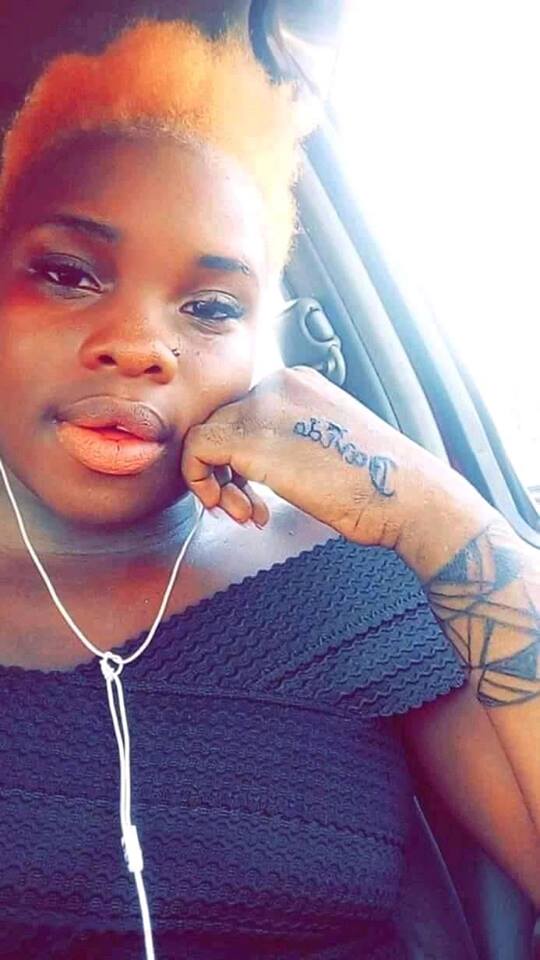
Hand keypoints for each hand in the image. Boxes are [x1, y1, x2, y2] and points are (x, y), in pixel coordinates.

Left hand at [181, 366, 492, 554]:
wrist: (405, 497)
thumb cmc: (377, 483)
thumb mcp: (328, 444)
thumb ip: (290, 439)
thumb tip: (255, 460)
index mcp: (301, 383)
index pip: (243, 411)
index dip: (239, 457)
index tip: (252, 490)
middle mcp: (281, 384)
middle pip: (222, 423)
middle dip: (227, 471)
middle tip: (245, 506)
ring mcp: (265, 407)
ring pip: (205, 435)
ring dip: (216, 482)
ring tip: (245, 513)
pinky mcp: (252, 438)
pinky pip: (197, 449)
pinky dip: (202, 482)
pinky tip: (235, 508)